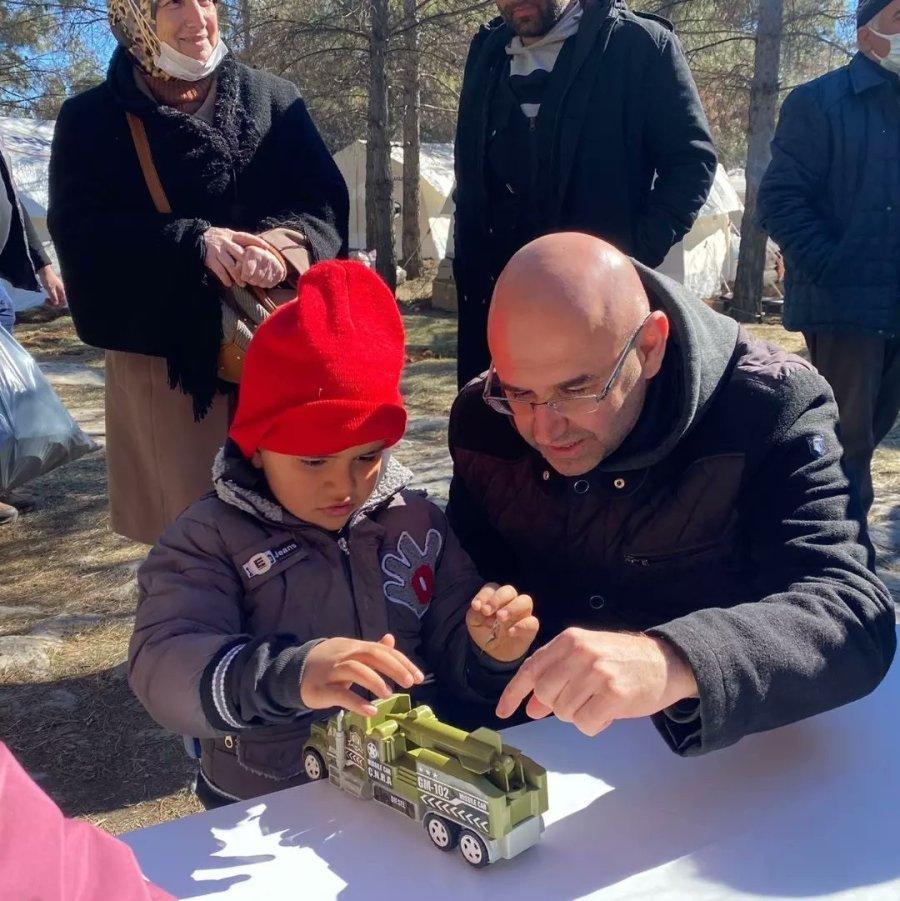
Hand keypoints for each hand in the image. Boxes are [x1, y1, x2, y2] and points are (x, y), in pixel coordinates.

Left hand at [37, 266, 65, 307]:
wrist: (44, 270)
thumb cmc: (47, 278)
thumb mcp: (50, 288)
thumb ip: (54, 297)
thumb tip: (56, 304)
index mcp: (62, 291)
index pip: (63, 303)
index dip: (57, 306)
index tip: (49, 304)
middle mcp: (61, 291)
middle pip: (60, 302)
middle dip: (53, 304)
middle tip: (46, 301)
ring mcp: (58, 290)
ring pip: (57, 299)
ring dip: (52, 301)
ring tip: (45, 300)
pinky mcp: (54, 288)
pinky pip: (54, 296)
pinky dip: (50, 298)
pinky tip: (46, 296)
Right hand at [202, 227, 272, 287]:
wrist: (195, 238)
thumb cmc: (216, 239)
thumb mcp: (227, 235)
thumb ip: (239, 241)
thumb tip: (257, 248)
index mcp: (231, 235)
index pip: (246, 237)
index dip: (257, 242)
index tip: (266, 249)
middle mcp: (225, 241)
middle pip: (240, 254)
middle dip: (248, 266)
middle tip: (254, 277)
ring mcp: (217, 250)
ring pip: (231, 265)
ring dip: (238, 276)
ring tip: (243, 284)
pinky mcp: (210, 258)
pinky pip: (219, 270)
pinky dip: (225, 278)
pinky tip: (229, 284)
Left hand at [232, 236, 286, 288]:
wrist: (268, 255)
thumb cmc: (250, 257)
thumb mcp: (241, 254)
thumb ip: (236, 261)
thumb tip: (234, 269)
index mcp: (253, 251)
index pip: (247, 273)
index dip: (244, 277)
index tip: (244, 275)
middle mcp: (265, 256)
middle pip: (255, 279)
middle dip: (251, 280)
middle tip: (250, 277)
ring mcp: (273, 264)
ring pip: (262, 282)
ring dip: (258, 282)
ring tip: (256, 277)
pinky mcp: (280, 270)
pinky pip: (270, 283)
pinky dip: (266, 283)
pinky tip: (264, 278)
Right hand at [300, 633, 424, 716]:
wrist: (294, 669)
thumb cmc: (328, 663)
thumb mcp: (350, 653)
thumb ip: (371, 649)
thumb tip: (391, 639)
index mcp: (355, 647)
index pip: (383, 651)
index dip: (402, 662)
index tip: (419, 677)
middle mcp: (345, 655)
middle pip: (372, 655)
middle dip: (394, 667)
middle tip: (410, 682)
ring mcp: (332, 670)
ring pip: (355, 669)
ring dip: (374, 681)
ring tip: (388, 693)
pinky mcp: (321, 688)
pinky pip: (340, 694)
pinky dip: (356, 702)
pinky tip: (369, 710)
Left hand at [467, 583, 538, 662]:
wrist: (494, 653)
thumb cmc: (485, 632)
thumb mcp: (474, 623)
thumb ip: (475, 614)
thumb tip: (480, 609)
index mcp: (496, 597)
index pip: (492, 588)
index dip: (484, 595)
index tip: (475, 607)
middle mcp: (511, 602)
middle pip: (509, 590)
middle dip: (498, 599)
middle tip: (487, 611)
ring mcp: (523, 613)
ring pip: (525, 600)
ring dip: (512, 607)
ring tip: (500, 618)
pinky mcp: (530, 628)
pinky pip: (533, 622)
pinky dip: (521, 626)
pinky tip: (509, 633)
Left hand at [495, 628, 698, 735]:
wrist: (667, 661)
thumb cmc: (622, 661)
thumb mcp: (585, 659)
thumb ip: (556, 678)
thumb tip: (531, 706)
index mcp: (568, 639)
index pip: (531, 669)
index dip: (514, 692)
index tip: (503, 712)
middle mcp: (580, 652)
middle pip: (546, 695)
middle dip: (559, 706)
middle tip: (582, 700)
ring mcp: (597, 671)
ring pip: (565, 713)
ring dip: (580, 715)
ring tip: (599, 701)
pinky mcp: (614, 693)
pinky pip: (586, 723)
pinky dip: (595, 724)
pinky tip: (609, 712)